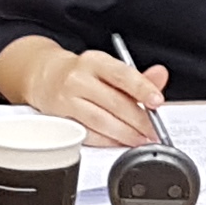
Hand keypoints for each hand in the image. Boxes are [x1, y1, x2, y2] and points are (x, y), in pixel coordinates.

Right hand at [0, 35, 167, 145]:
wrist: (45, 77)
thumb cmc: (82, 73)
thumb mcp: (108, 67)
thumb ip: (137, 76)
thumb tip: (160, 76)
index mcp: (95, 61)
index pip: (122, 74)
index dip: (142, 88)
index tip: (157, 102)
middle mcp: (79, 78)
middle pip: (113, 102)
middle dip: (139, 120)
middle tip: (154, 131)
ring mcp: (67, 99)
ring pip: (101, 120)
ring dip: (125, 134)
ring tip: (141, 139)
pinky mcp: (60, 119)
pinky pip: (88, 133)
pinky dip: (107, 141)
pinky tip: (119, 142)